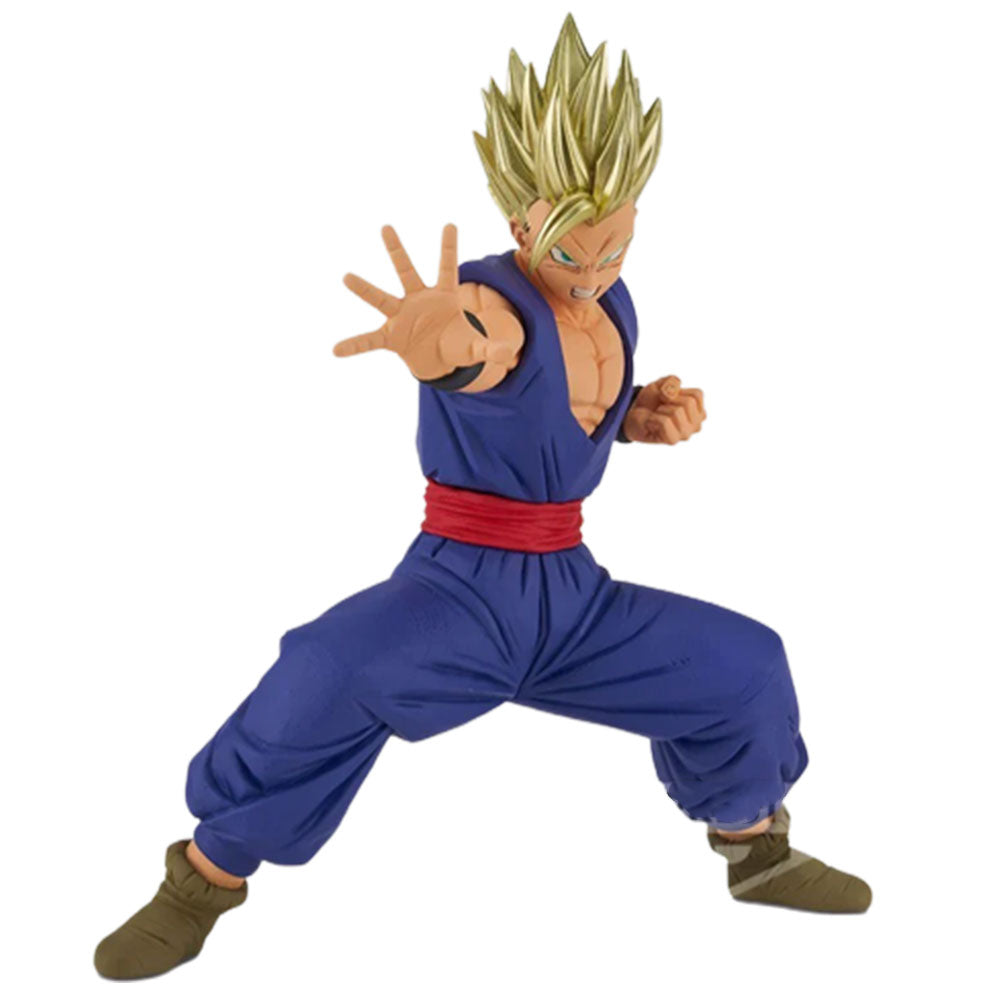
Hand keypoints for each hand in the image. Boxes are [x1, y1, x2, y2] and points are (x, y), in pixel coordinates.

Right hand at [334, 224, 511, 379]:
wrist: (439, 360)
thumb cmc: (457, 345)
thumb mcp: (476, 349)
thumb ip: (490, 349)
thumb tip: (509, 352)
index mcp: (443, 297)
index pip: (448, 268)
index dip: (450, 248)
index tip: (451, 224)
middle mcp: (418, 300)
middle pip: (407, 271)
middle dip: (397, 250)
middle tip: (386, 227)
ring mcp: (402, 317)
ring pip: (382, 298)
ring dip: (365, 289)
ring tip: (346, 276)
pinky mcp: (392, 337)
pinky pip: (370, 341)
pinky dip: (355, 346)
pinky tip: (338, 350)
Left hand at [622, 375, 705, 443]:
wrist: (633, 414)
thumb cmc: (651, 400)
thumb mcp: (661, 384)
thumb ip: (671, 381)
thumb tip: (671, 394)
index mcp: (699, 410)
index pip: (697, 395)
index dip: (678, 391)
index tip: (668, 398)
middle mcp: (696, 424)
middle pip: (688, 402)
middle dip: (669, 401)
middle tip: (660, 408)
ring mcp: (686, 434)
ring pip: (677, 412)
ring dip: (660, 411)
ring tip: (656, 416)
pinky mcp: (673, 440)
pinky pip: (665, 422)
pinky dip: (654, 419)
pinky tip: (651, 423)